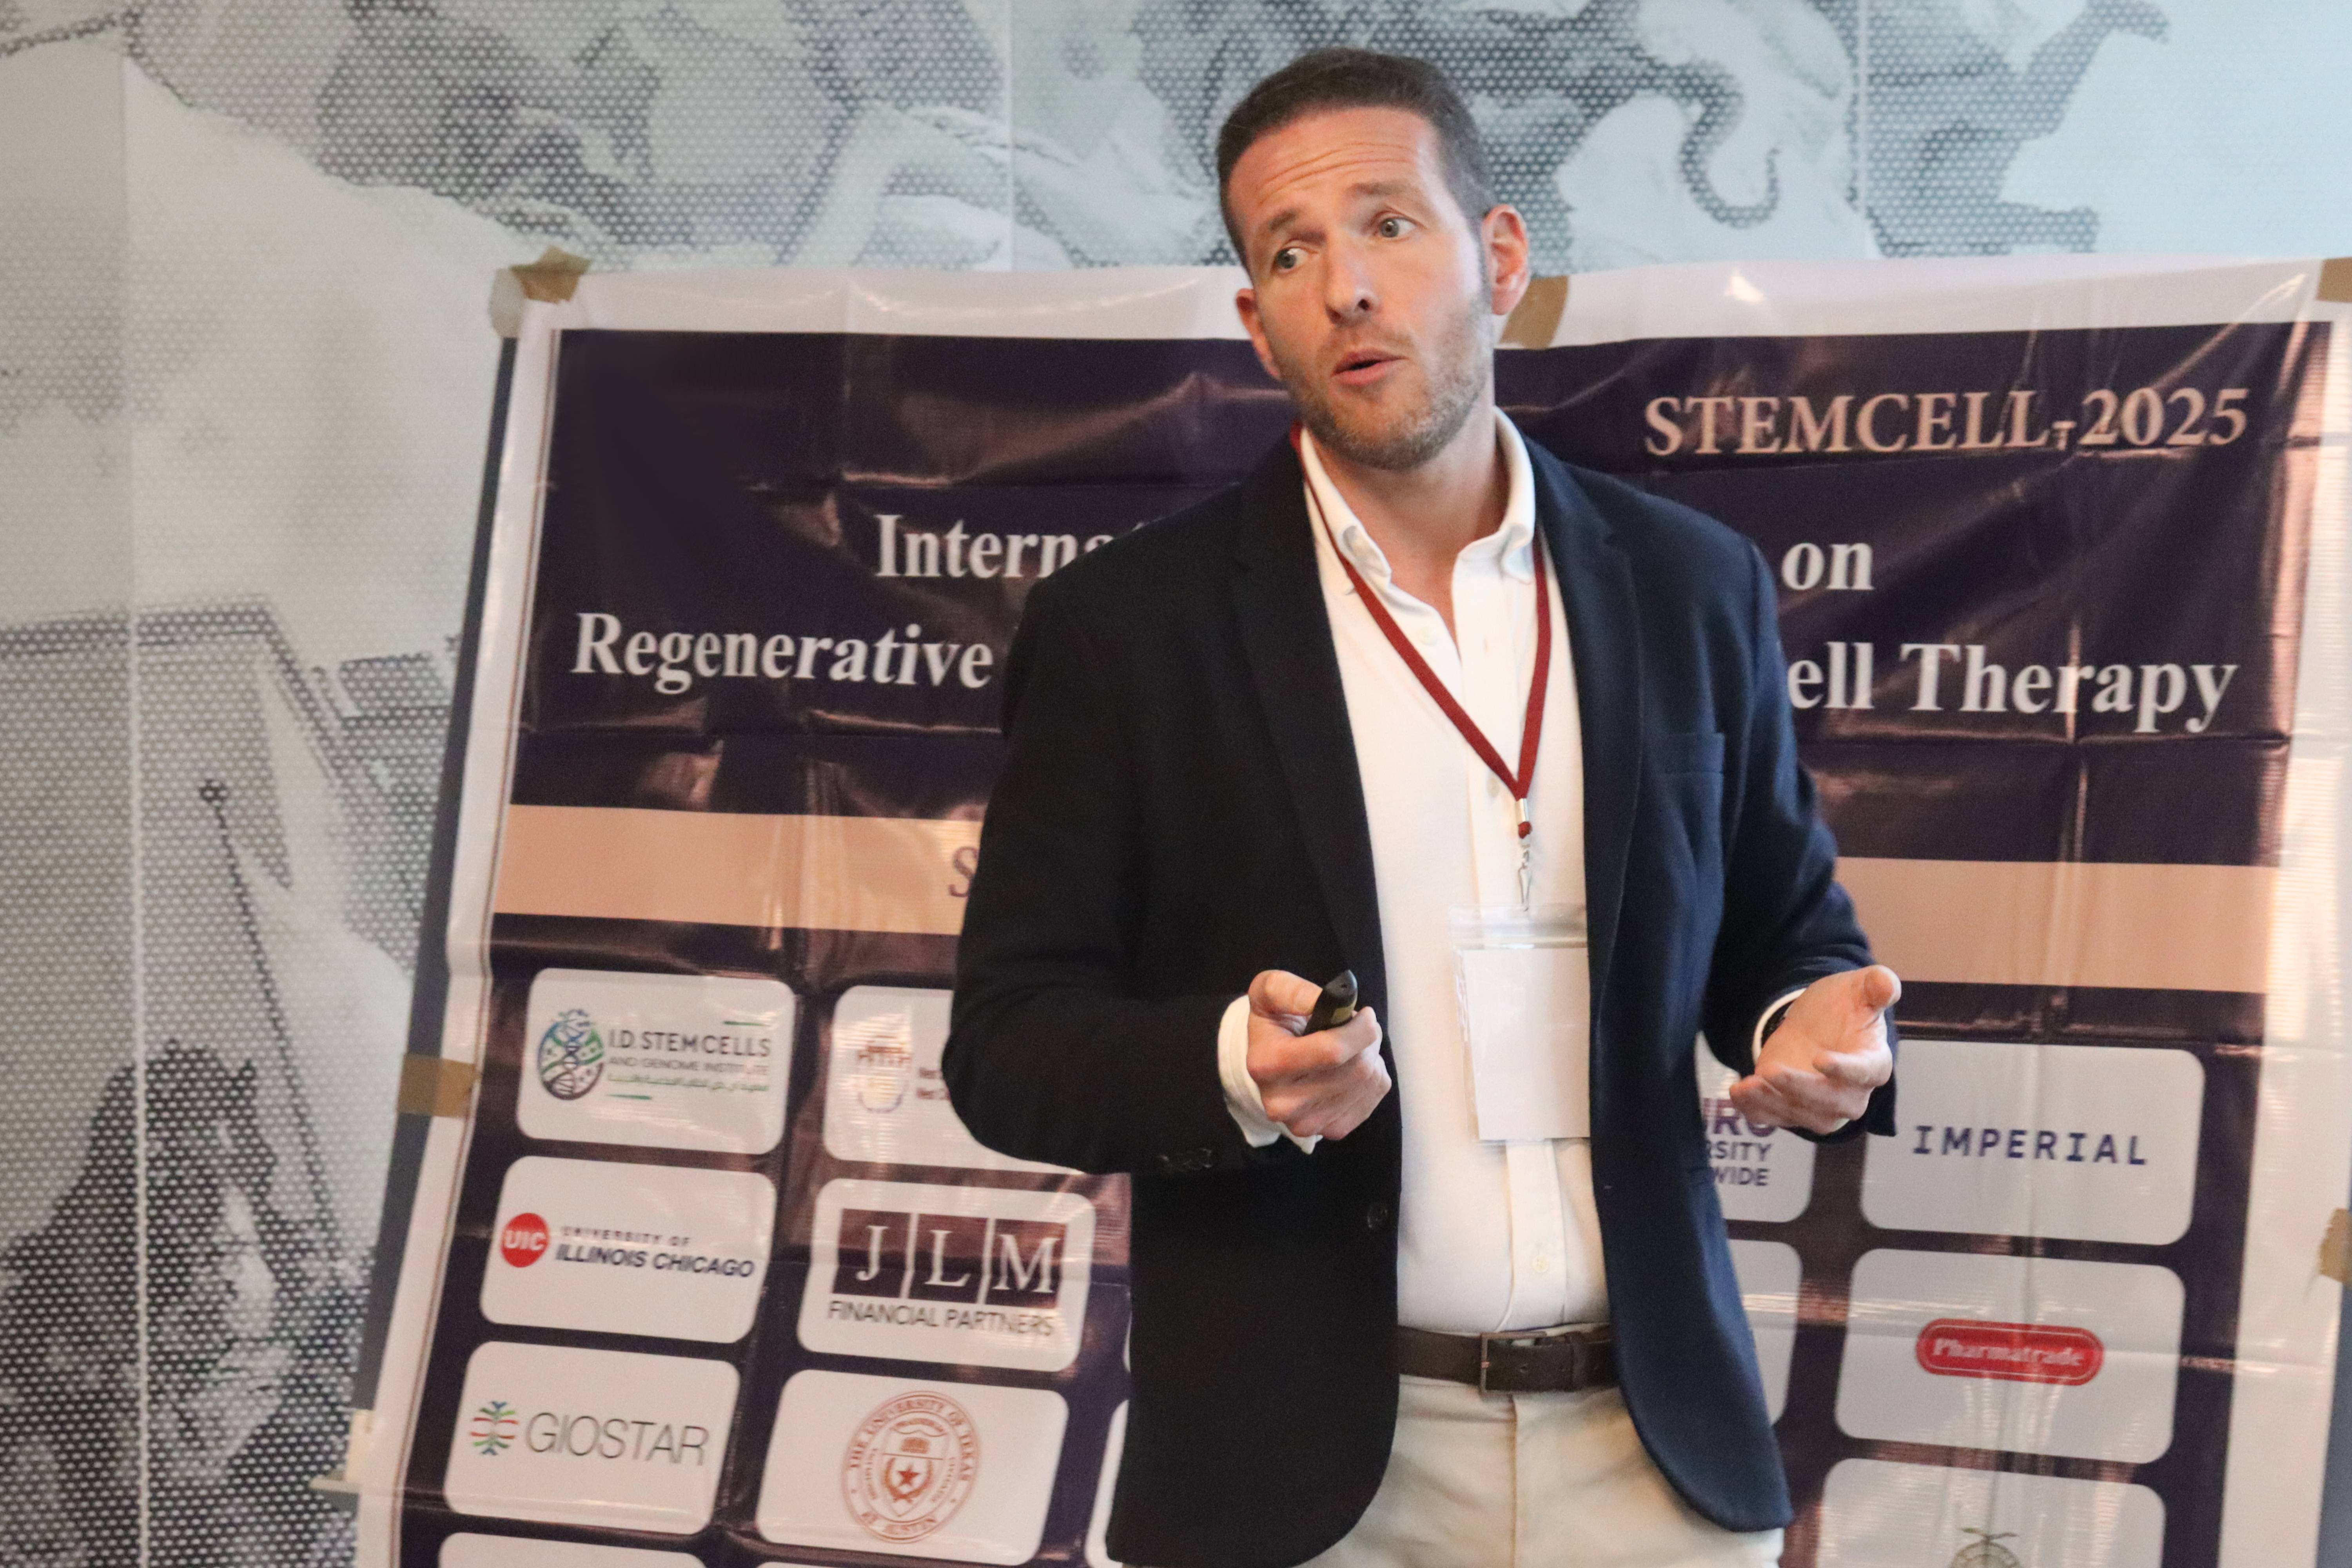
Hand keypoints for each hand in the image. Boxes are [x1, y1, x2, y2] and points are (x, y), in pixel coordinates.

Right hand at [1246, 969, 1389, 1140]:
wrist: (1270, 1058)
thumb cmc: (1275, 1020)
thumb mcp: (1271, 991)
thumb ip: (1293, 991)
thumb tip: (1328, 1001)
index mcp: (1265, 1064)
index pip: (1332, 1052)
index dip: (1359, 1029)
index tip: (1364, 1014)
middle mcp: (1281, 1103)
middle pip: (1356, 1069)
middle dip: (1366, 1041)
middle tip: (1358, 1027)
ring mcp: (1306, 1123)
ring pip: (1368, 1083)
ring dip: (1370, 1056)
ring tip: (1352, 1046)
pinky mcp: (1330, 1131)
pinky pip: (1373, 1098)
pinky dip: (1372, 1078)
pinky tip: (1352, 1067)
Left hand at [1729, 965, 1898, 1134]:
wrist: (1815, 1024)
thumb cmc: (1843, 1008)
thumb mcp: (1858, 989)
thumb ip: (1876, 985)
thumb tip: (1887, 984)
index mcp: (1873, 1063)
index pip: (1864, 1072)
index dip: (1845, 1070)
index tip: (1820, 1060)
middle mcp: (1851, 1094)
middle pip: (1831, 1103)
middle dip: (1800, 1089)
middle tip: (1772, 1071)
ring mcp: (1821, 1107)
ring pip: (1801, 1114)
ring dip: (1773, 1102)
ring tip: (1749, 1084)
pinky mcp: (1792, 1108)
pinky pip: (1774, 1118)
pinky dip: (1754, 1109)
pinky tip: (1737, 1092)